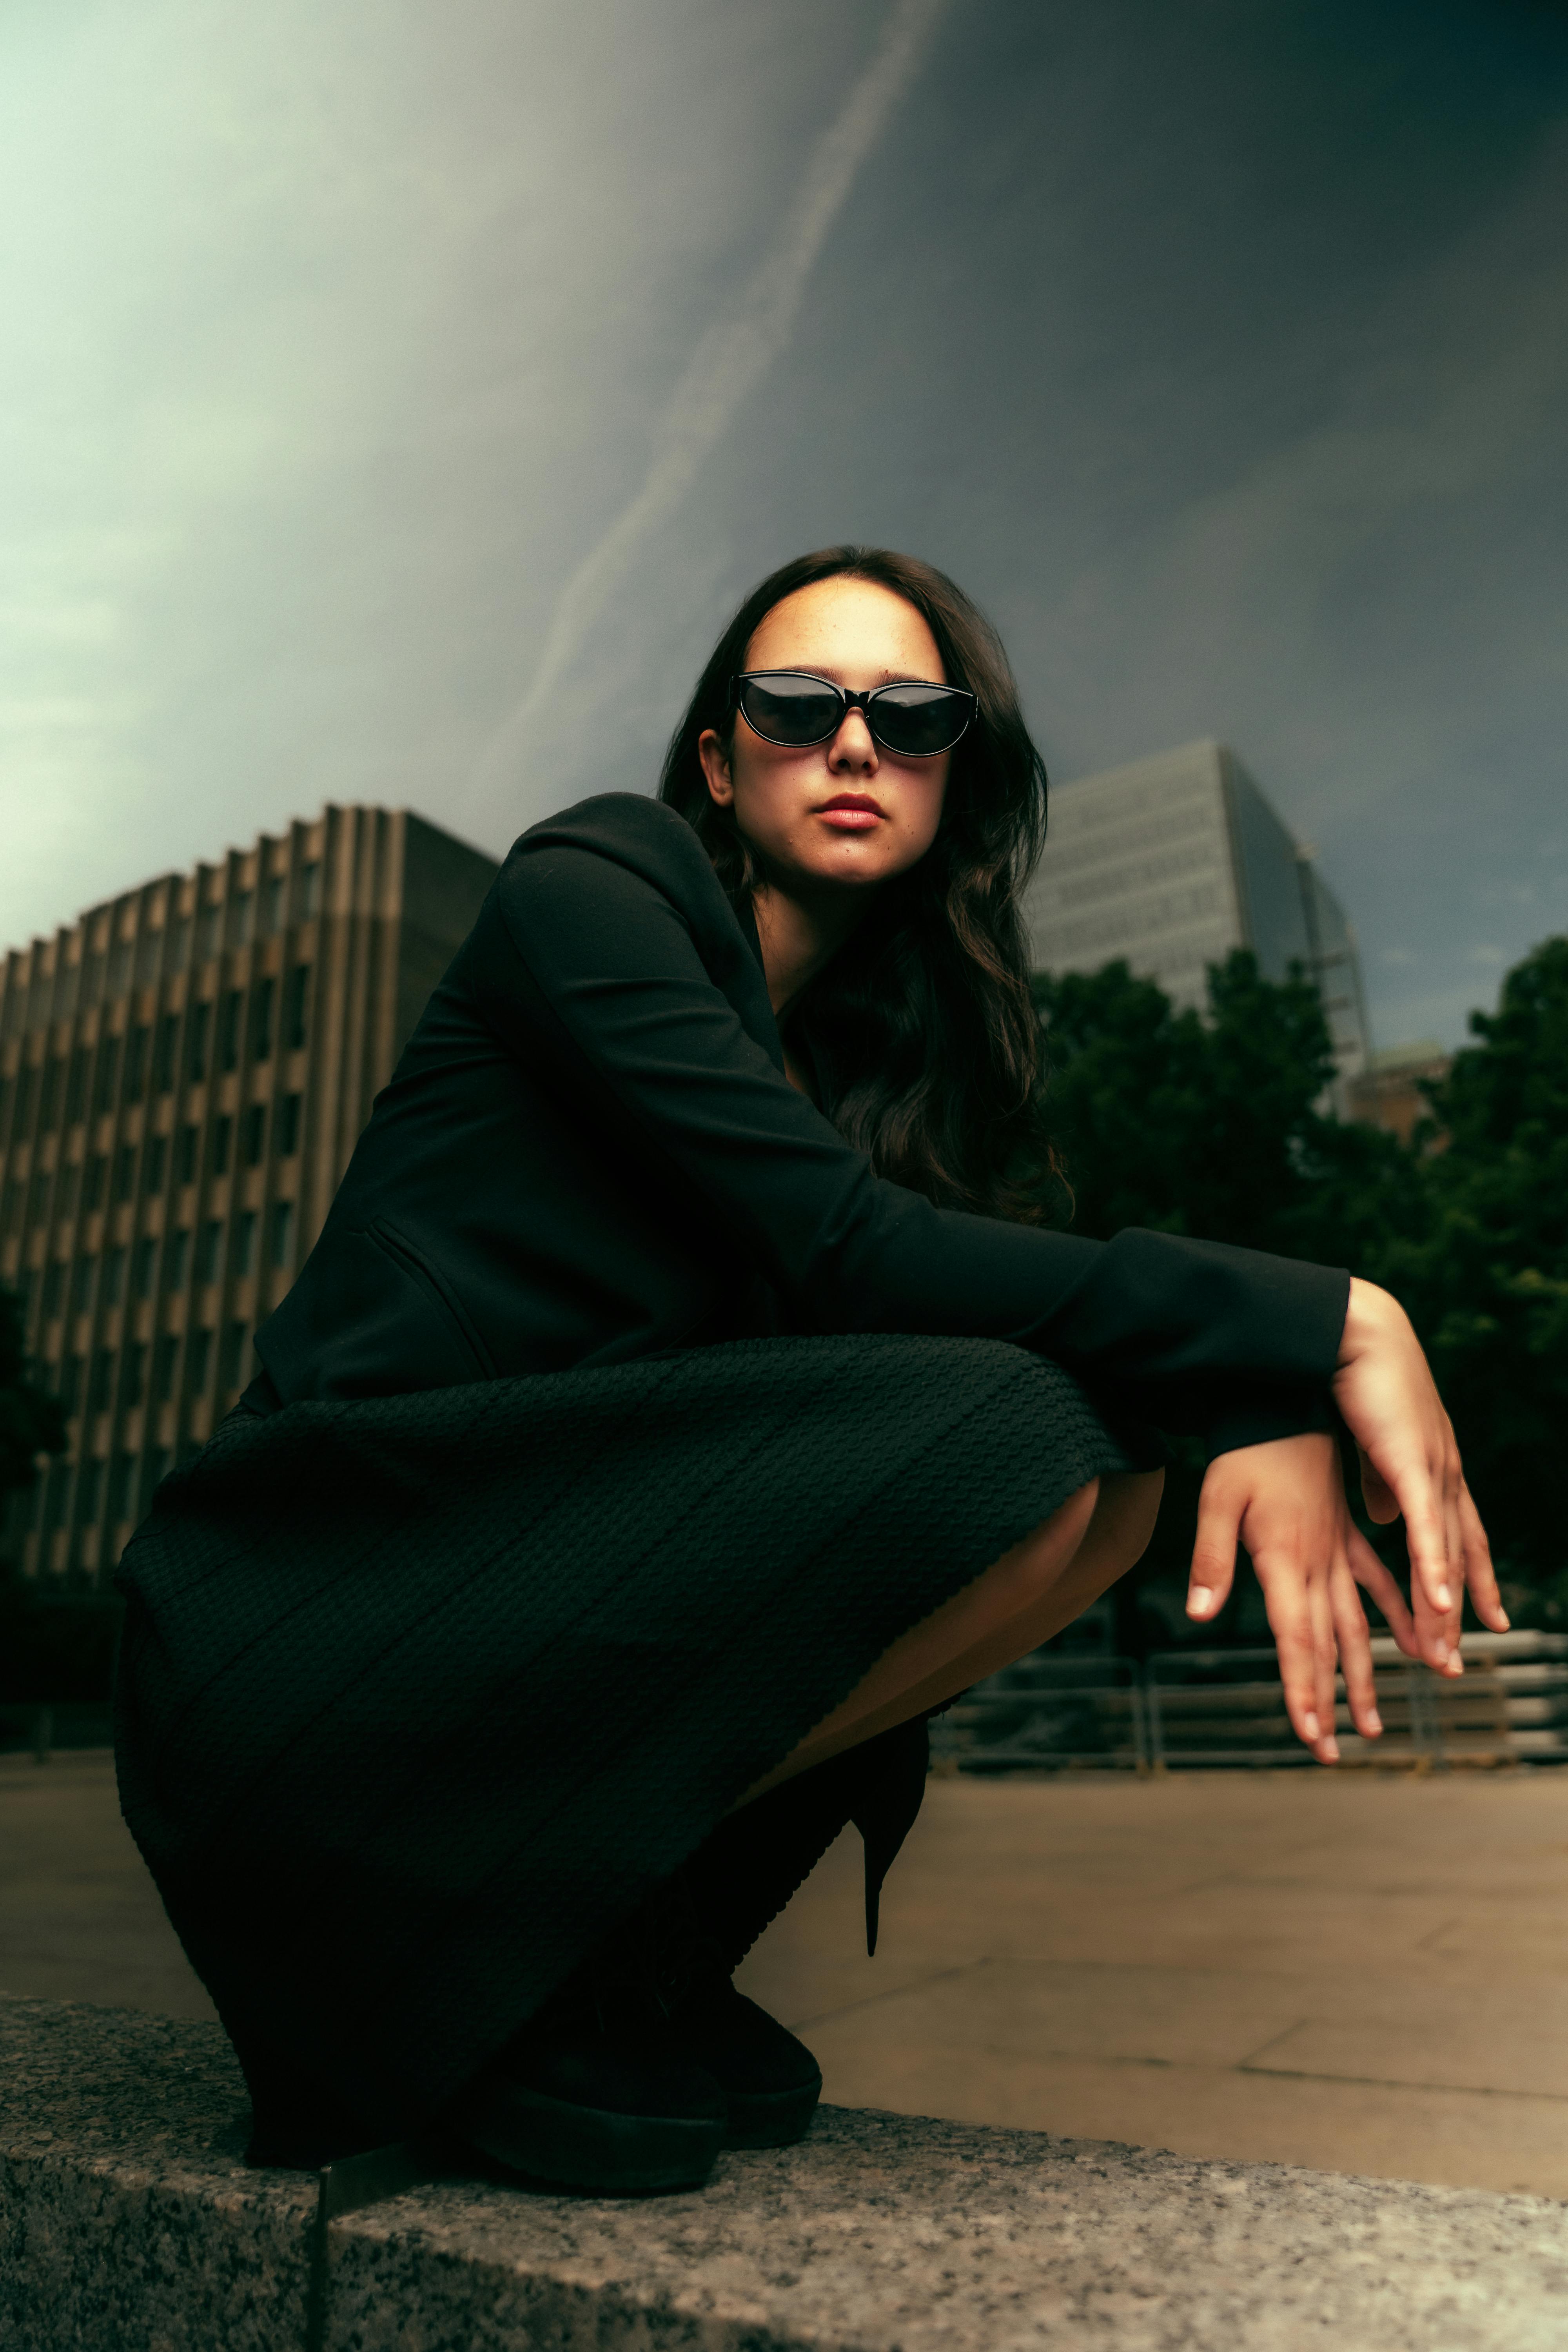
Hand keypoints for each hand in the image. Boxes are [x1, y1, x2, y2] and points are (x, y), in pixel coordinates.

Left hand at [1186, 1431, 1418, 1763]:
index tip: (1309, 1734)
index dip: (1303, 1689)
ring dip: (1361, 1676)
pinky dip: (1395, 1618)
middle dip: (1328, 1701)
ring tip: (1371, 1726)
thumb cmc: (1245, 1452)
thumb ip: (1211, 1558)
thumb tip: (1198, 1614)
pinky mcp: (1346, 1535)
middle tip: (1331, 1751)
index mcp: (1286, 1559)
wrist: (1285, 1405)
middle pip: (1327, 1645)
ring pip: (1356, 1625)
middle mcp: (1319, 1563)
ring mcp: (1337, 1551)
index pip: (1296, 1638)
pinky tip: (1417, 1647)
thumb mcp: (1216, 1498)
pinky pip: (1375, 1583)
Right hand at [1332, 1278, 1505, 1668]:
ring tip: (1441, 1653)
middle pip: (1460, 1557)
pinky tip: (1438, 1602)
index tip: (1485, 1621)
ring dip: (1445, 1606)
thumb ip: (1379, 1484)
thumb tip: (1382, 1517)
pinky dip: (1434, 1566)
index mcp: (1433, 1468)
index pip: (1463, 1537)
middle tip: (1453, 1663)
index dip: (1474, 1580)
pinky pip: (1427, 1526)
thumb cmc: (1355, 1382)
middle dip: (1457, 1613)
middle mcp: (1445, 1473)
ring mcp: (1435, 1468)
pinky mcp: (1413, 1462)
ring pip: (1448, 1551)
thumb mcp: (1372, 1447)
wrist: (1353, 1331)